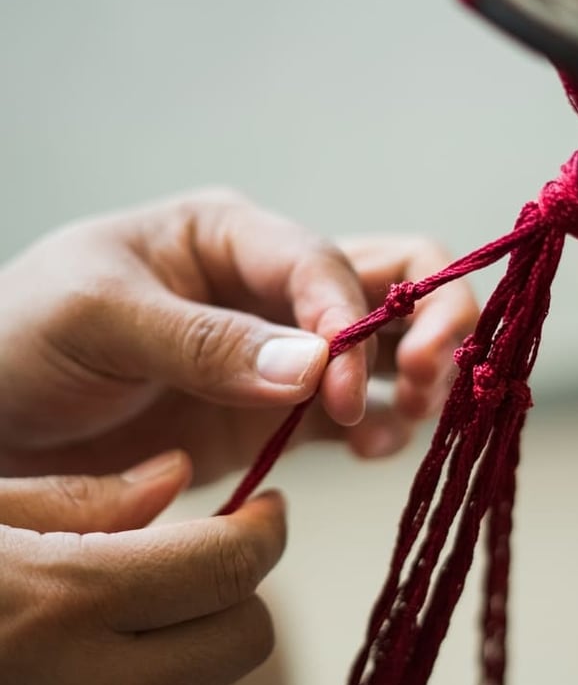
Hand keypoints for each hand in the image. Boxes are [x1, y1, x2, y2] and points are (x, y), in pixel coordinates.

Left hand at [0, 190, 477, 481]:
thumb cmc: (25, 341)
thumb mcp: (99, 318)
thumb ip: (205, 341)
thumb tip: (316, 367)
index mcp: (229, 235)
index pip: (321, 260)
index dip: (351, 316)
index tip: (340, 384)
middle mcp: (270, 285)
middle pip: (393, 277)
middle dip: (429, 321)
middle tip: (425, 378)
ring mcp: (283, 351)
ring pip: (390, 344)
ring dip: (419, 376)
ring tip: (405, 419)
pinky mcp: (280, 411)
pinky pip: (356, 411)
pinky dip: (384, 426)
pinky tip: (375, 449)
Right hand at [0, 449, 285, 684]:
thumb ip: (78, 497)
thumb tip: (175, 476)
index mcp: (60, 606)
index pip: (232, 567)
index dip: (266, 528)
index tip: (266, 506)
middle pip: (245, 639)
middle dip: (242, 586)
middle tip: (212, 547)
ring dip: (204, 640)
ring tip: (151, 602)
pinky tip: (111, 655)